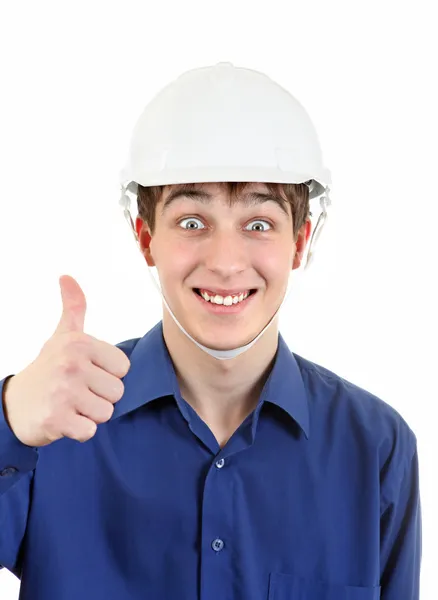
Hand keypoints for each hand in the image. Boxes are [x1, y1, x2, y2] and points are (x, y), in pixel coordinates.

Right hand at [2, 275, 130, 446]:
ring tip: (72, 405)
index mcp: (79, 343)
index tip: (87, 373)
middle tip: (78, 392)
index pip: (123, 368)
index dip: (108, 374)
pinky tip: (65, 420)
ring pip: (106, 412)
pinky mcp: (57, 420)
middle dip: (100, 396)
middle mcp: (71, 365)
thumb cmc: (47, 369)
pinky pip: (90, 430)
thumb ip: (73, 307)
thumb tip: (67, 277)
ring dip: (91, 414)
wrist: (14, 404)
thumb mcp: (62, 335)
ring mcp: (63, 393)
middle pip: (117, 392)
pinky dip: (80, 430)